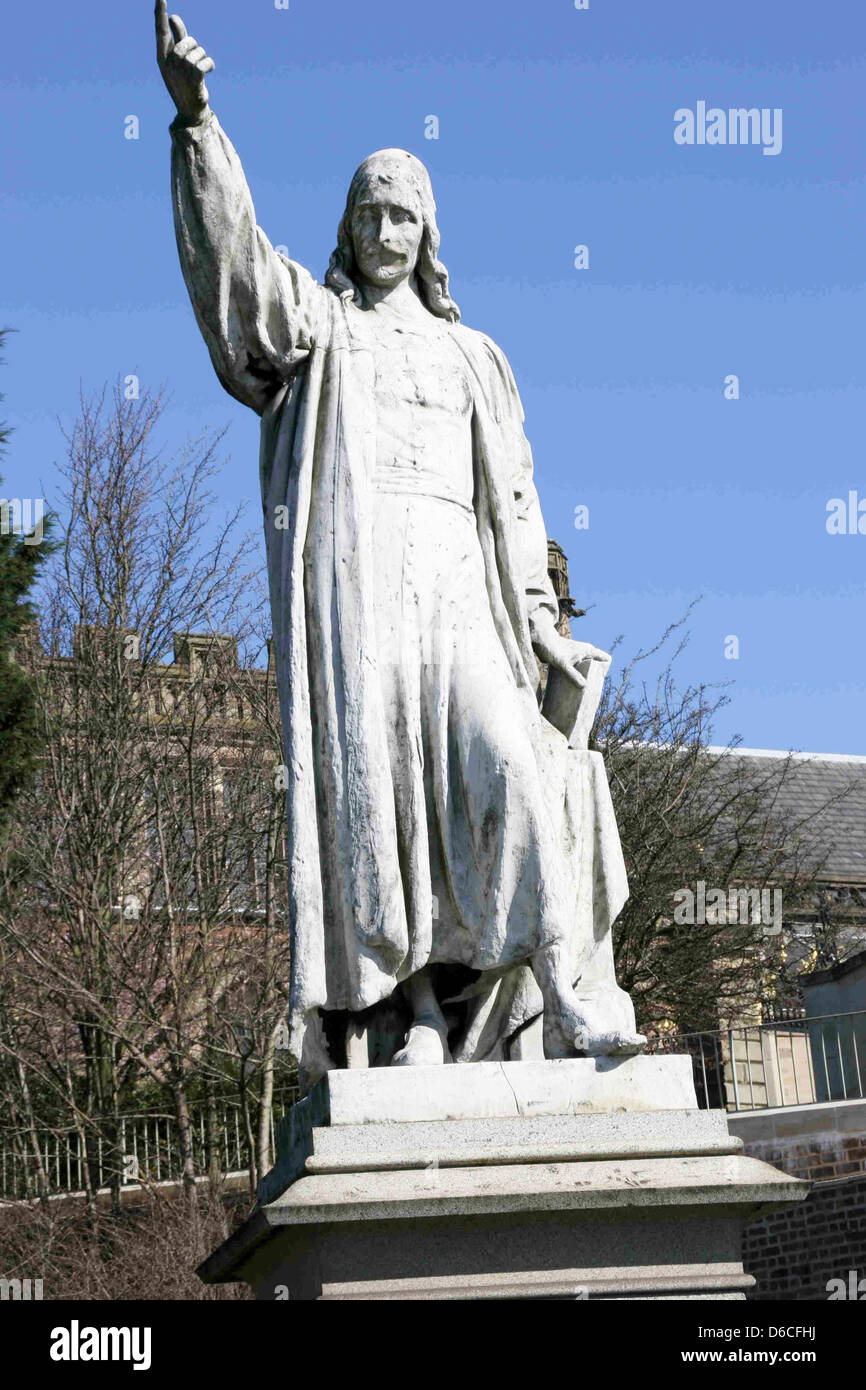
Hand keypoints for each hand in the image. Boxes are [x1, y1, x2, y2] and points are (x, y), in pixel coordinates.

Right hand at [155, 1, 214, 122]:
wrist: (191, 110)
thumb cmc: (184, 82)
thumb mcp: (179, 59)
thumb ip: (178, 37)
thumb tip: (173, 16)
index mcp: (162, 57)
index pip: (160, 32)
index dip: (160, 14)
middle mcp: (169, 64)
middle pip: (187, 41)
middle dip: (195, 47)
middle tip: (196, 60)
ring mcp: (180, 72)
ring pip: (198, 51)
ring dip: (203, 57)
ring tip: (200, 70)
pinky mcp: (193, 80)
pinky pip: (204, 62)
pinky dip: (210, 64)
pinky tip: (210, 70)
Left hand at [530, 617, 609, 689]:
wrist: (541, 640)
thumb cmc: (553, 650)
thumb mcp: (564, 665)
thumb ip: (573, 675)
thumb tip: (584, 687)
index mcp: (589, 650)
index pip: (606, 659)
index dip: (605, 670)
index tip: (597, 679)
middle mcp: (585, 652)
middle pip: (597, 665)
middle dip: (595, 676)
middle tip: (589, 688)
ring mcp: (578, 655)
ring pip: (587, 667)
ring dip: (586, 677)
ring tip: (581, 688)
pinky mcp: (570, 659)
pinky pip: (578, 668)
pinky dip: (578, 675)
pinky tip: (572, 684)